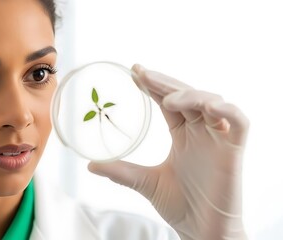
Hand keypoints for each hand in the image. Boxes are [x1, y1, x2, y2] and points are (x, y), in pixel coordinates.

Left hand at [88, 64, 248, 239]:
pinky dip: (225, 110)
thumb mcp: (145, 182)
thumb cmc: (180, 206)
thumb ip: (121, 172)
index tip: (135, 72)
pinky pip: (239, 121)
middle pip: (186, 95)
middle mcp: (201, 131)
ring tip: (166, 99)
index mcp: (183, 135)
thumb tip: (90, 165)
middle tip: (142, 73)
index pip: (168, 102)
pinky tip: (207, 106)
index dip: (154, 86)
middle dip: (165, 82)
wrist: (201, 232)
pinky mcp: (234, 150)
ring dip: (189, 94)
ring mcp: (218, 139)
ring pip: (211, 102)